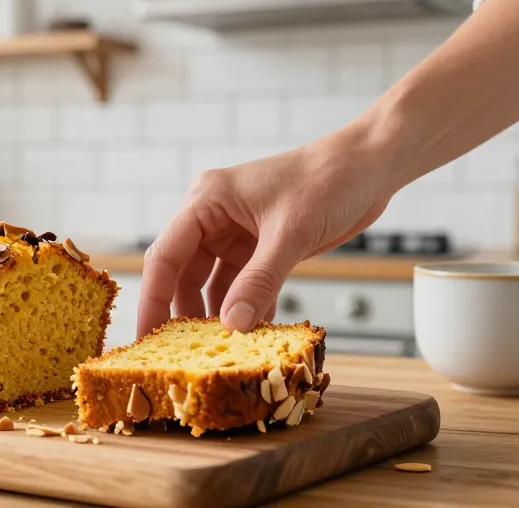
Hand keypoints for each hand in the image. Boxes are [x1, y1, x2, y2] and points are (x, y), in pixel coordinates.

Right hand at [137, 125, 400, 336]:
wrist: (371, 165)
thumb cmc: (328, 178)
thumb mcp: (290, 234)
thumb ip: (259, 281)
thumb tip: (233, 325)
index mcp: (206, 201)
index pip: (164, 256)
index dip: (153, 300)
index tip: (147, 338)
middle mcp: (214, 217)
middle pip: (183, 274)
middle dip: (183, 313)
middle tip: (182, 354)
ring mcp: (236, 233)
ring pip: (212, 284)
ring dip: (217, 314)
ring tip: (219, 349)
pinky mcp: (260, 247)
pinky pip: (243, 285)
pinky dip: (247, 308)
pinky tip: (253, 334)